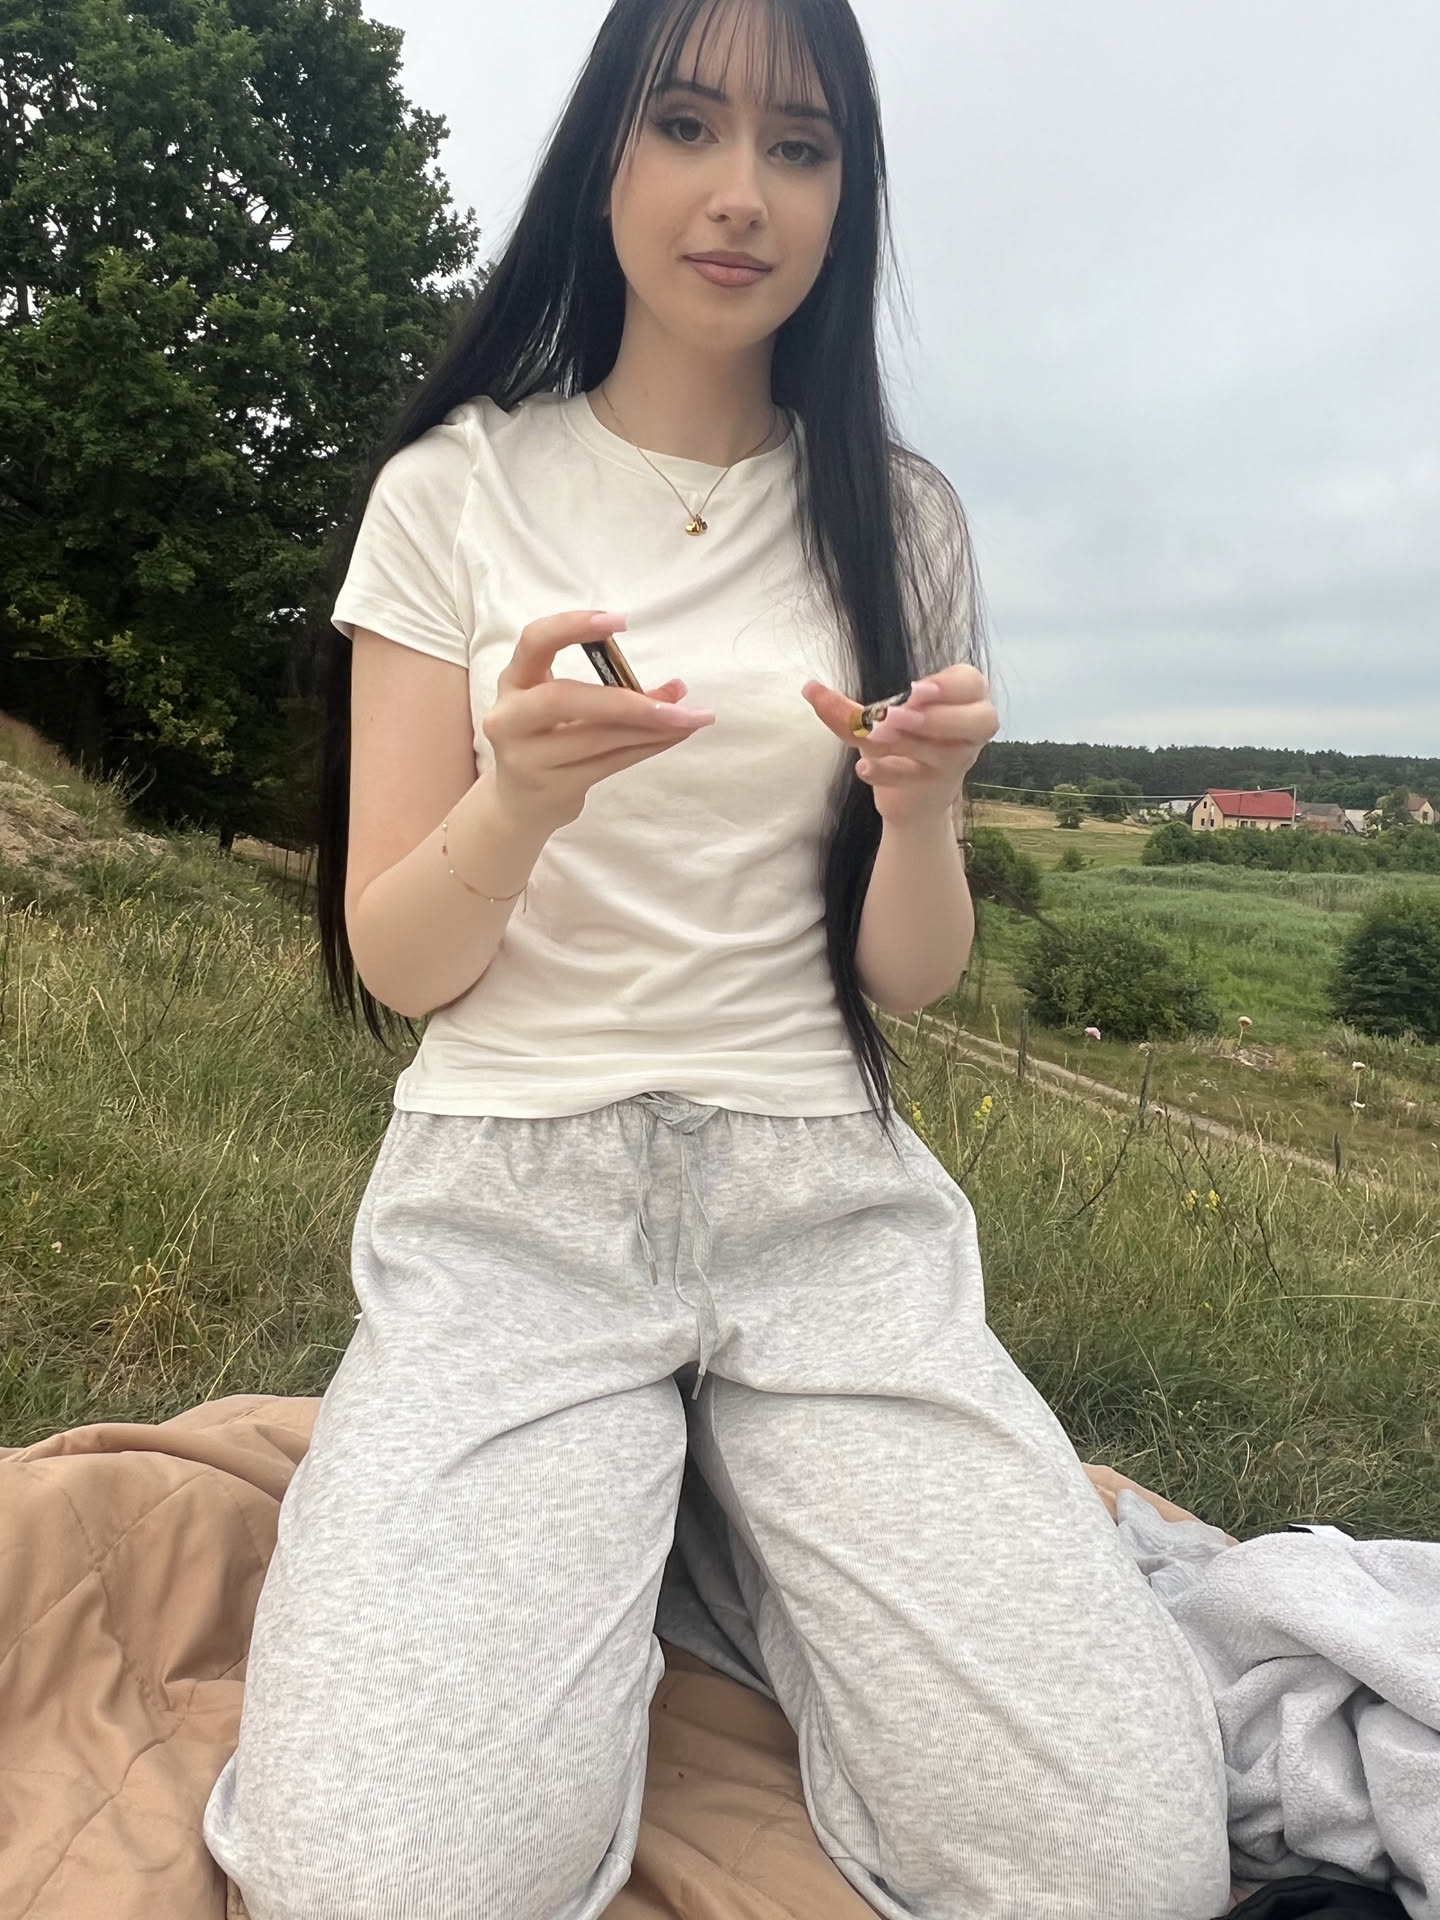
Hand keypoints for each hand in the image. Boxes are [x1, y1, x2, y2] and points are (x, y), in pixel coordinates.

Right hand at [484, 610, 714, 832]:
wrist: (518, 804)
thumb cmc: (547, 741)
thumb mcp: (566, 708)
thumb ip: (615, 691)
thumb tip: (678, 688)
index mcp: (514, 681)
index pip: (534, 642)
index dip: (572, 626)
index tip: (621, 621)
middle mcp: (511, 717)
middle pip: (562, 699)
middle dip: (625, 700)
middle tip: (677, 698)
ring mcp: (527, 757)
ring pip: (596, 737)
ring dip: (649, 727)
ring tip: (689, 719)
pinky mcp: (551, 788)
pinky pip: (608, 763)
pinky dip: (646, 747)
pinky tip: (673, 737)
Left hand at [801, 665, 998, 827]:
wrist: (912, 796)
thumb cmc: (904, 743)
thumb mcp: (880, 719)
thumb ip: (847, 707)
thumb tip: (808, 688)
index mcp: (964, 700)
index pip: (972, 683)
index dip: (949, 685)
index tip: (916, 690)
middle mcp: (968, 732)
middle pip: (978, 719)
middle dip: (937, 716)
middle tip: (897, 715)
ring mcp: (954, 763)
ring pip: (942, 751)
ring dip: (906, 741)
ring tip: (876, 733)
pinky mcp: (935, 788)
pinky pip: (914, 779)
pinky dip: (888, 773)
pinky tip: (865, 768)